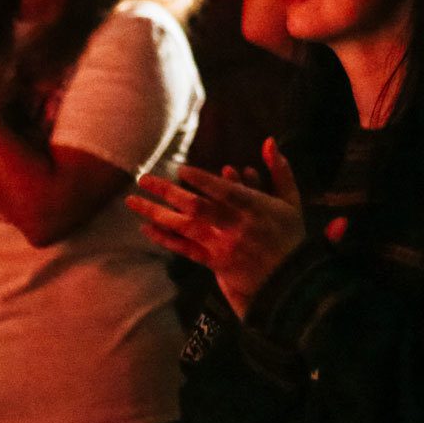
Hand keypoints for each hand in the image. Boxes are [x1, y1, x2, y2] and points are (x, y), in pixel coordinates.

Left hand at [127, 137, 308, 316]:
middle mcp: (236, 227)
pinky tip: (146, 229)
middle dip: (167, 192)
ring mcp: (222, 246)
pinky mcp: (214, 262)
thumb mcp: (291, 200)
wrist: (289, 282)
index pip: (225, 192)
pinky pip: (184, 250)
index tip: (182, 170)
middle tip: (143, 179)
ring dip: (156, 213)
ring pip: (184, 228)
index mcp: (255, 208)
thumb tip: (268, 140)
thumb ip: (279, 170)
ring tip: (132, 201)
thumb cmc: (289, 236)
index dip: (203, 181)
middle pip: (196, 207)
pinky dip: (164, 239)